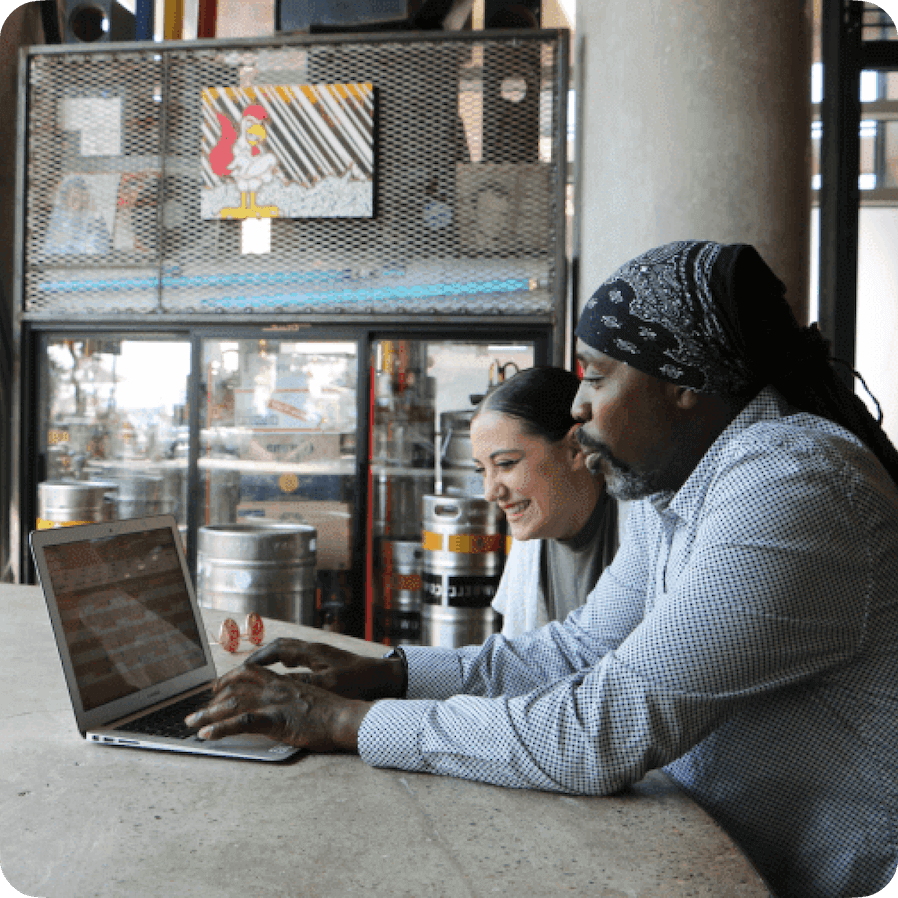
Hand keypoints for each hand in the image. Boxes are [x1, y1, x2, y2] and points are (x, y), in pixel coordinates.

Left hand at [185, 664, 371, 751]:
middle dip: (211, 698)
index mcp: (284, 682)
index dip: (228, 680)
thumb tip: (282, 710)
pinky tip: (206, 735)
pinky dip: (221, 729)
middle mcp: (276, 688)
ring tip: (190, 723)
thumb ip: (292, 701)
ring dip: (207, 714)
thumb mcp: (310, 701)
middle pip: (236, 686)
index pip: (249, 674)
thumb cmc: (334, 714)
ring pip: (233, 703)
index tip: (214, 689)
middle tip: (194, 712)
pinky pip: (243, 722)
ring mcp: (275, 702)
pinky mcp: (276, 719)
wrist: (347, 717)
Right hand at [241, 638, 405, 700]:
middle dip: (261, 656)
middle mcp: (314, 649)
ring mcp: (321, 654)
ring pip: (290, 652)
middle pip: (281, 647)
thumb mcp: (329, 685)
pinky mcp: (327, 662)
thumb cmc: (358, 681)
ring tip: (257, 673)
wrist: (383, 676)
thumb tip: (277, 685)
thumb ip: (303, 685)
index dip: (259, 657)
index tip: (242, 667)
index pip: (278, 649)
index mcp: (312, 652)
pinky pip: (298, 659)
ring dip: (272, 660)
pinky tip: (283, 679)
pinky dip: (285, 665)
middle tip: (244, 669)